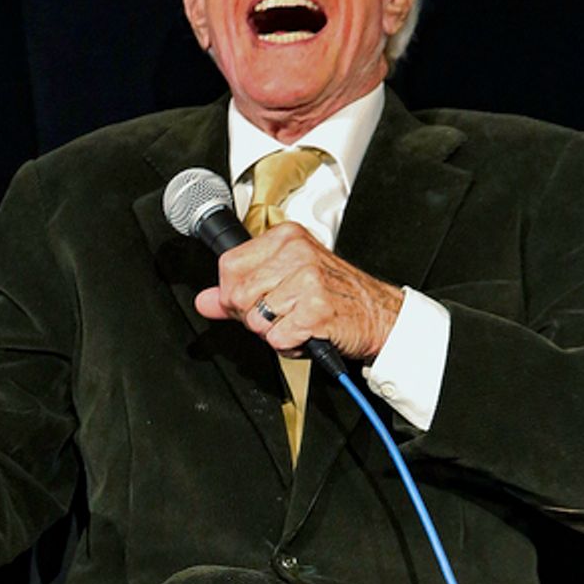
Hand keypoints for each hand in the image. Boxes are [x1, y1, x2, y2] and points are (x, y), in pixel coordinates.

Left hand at [193, 220, 403, 358]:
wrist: (379, 315)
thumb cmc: (337, 297)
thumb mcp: (286, 282)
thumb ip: (240, 290)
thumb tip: (205, 301)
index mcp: (286, 238)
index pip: (228, 266)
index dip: (233, 293)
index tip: (255, 300)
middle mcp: (295, 253)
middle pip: (237, 295)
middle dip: (253, 316)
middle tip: (282, 314)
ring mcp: (307, 280)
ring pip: (255, 320)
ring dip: (274, 332)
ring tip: (298, 322)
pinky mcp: (315, 310)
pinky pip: (277, 338)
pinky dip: (290, 345)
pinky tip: (308, 333)